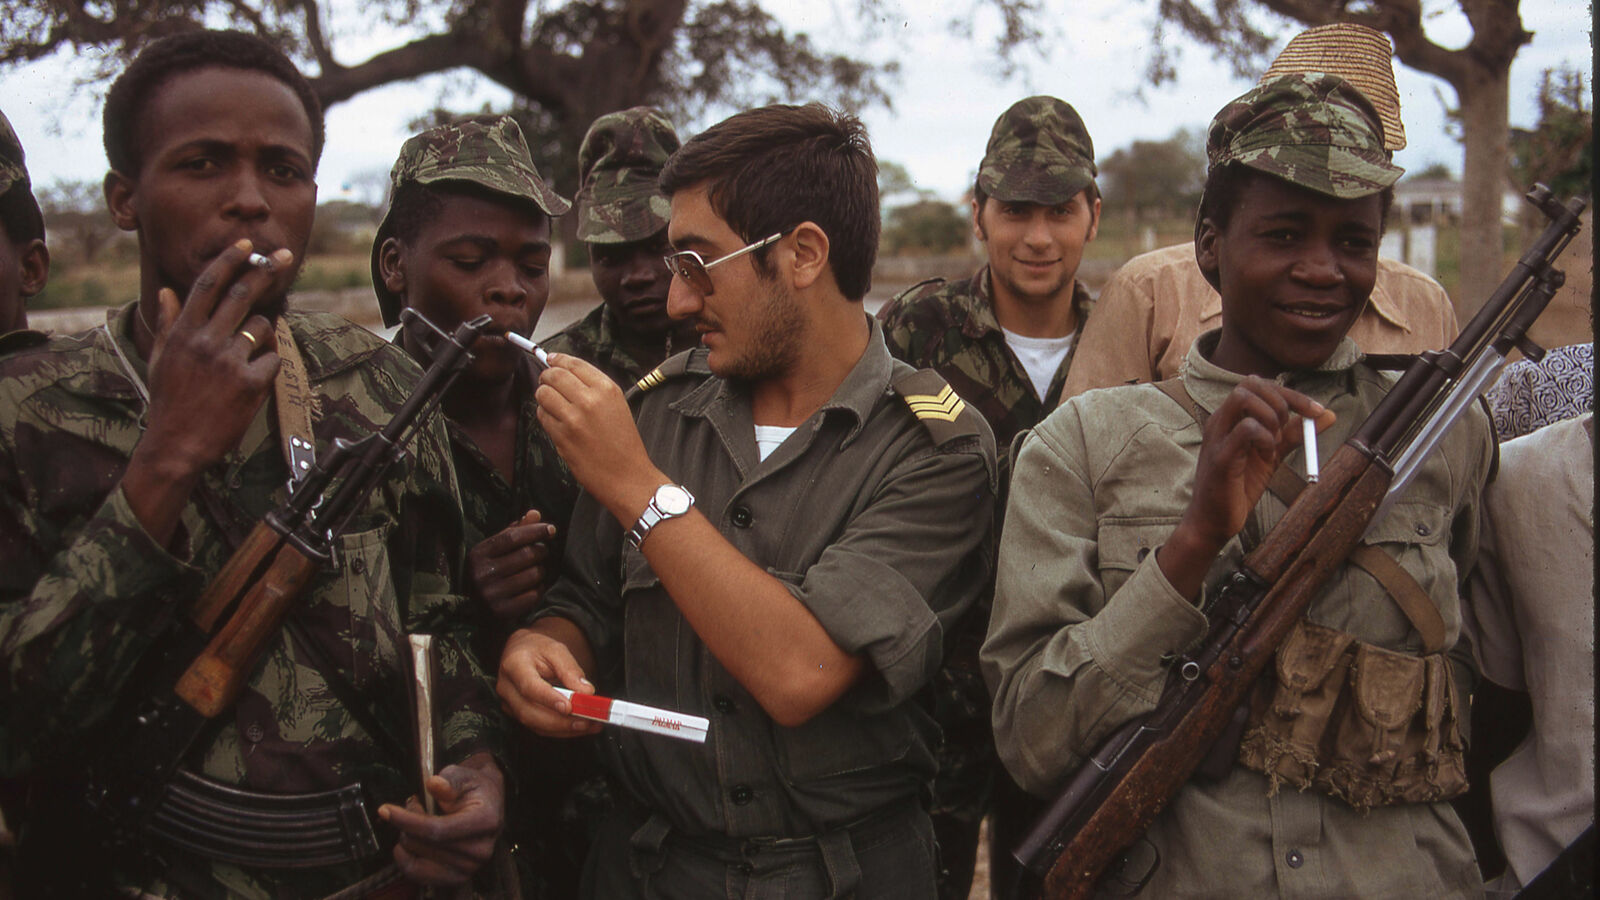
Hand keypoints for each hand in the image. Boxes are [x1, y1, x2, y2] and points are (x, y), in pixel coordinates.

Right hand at [122, 241, 297, 543]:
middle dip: (266, 270)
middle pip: (242, 294)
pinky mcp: (250, 382)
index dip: (229, 261)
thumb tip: (167, 292)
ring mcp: (229, 361)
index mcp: (182, 332)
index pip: (208, 285)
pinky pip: (272, 359)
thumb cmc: (168, 400)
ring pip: (262, 327)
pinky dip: (267, 365)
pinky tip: (251, 381)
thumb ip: (168, 323)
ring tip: (247, 355)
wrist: (177, 444)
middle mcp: (205, 340)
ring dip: (264, 332)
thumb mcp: (160, 358)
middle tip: (284, 255)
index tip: (246, 244)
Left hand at [380, 752, 503, 886]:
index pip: (438, 830)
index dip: (408, 820)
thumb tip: (434, 784)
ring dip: (408, 838)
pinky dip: (405, 858)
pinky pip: (418, 874)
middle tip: (413, 805)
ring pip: (417, 859)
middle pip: (424, 844)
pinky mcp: (456, 878)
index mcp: (486, 822)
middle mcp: (481, 850)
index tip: (385, 810)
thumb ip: (450, 780)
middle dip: (407, 823)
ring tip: (416, 821)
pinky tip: (408, 842)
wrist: (487, 805)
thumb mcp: (464, 775)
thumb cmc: (473, 789)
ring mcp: (469, 868)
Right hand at [468, 509, 556, 623]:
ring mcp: (490, 594)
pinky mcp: (501, 612)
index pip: (512, 537)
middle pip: (526, 555)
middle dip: (541, 551)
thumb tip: (535, 513)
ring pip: (533, 575)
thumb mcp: (496, 551)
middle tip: (543, 551)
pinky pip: (533, 595)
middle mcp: (481, 574)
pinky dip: (539, 589)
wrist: (477, 613)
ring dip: (541, 571)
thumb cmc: (492, 574)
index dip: (534, 531)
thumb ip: (514, 532)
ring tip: (537, 570)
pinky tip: (534, 587)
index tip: (551, 529)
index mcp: (477, 554)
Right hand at [496, 624, 603, 738]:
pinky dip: (560, 730)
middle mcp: (507, 687)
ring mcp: (509, 703)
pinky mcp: (516, 714)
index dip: (549, 699)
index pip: (529, 687)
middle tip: (587, 720)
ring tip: (589, 725)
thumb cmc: (537, 649)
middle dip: (560, 721)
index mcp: (514, 665)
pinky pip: (538, 727)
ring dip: (563, 729)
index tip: (569, 707)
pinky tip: (579, 726)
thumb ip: (571, 670)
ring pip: (534, 724)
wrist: (522, 652)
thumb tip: (585, 692)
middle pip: (529, 712)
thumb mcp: (556, 650)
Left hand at [535, 353, 660, 518]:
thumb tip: (564, 371)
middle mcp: (589, 400)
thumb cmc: (624, 443)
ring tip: (551, 404)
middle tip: (546, 382)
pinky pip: (542, 416)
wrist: (627, 476)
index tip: (551, 359)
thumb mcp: (617, 405)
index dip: (558, 359)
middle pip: (553, 375)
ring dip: (543, 396)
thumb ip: (594, 388)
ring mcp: (573, 418)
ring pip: (543, 394)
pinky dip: (545, 416)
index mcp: (607, 389)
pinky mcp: (562, 436)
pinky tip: (556, 422)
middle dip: (546, 377)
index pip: (574, 364)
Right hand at [1158, 377, 1334, 599]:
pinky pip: (1246, 429)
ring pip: (1243, 397)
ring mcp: (1217, 436)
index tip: (1317, 412)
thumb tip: (1329, 415)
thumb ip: (1296, 434)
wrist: (1215, 521)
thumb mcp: (1273, 454)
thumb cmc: (1239, 487)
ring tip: (1275, 442)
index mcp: (1231, 417)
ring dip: (1270, 415)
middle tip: (1292, 427)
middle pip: (1250, 383)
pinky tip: (1267, 457)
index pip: (1260, 384)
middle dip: (1282, 399)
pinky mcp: (1220, 456)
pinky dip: (1265, 438)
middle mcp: (1221, 420)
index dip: (1292, 394)